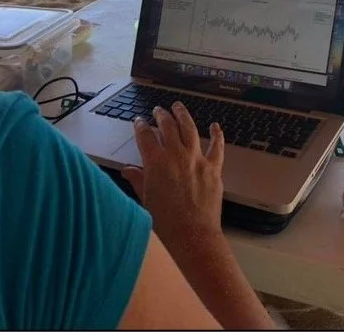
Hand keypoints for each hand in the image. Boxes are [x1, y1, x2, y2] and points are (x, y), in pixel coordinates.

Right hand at [121, 102, 224, 245]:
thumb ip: (137, 180)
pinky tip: (215, 126)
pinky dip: (217, 134)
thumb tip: (127, 170)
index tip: (139, 122)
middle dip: (161, 115)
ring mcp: (196, 160)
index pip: (145, 136)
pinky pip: (217, 146)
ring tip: (178, 106)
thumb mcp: (144, 200)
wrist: (192, 236)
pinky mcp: (213, 168)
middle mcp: (176, 156)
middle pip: (167, 126)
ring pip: (190, 129)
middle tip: (158, 110)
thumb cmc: (165, 222)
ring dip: (183, 115)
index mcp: (155, 163)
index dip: (141, 126)